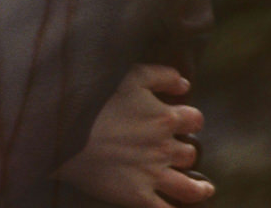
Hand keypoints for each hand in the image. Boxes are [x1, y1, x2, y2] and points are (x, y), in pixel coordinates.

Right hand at [54, 64, 212, 207]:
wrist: (66, 131)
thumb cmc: (96, 99)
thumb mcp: (130, 75)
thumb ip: (161, 76)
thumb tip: (184, 85)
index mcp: (164, 118)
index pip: (194, 120)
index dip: (189, 120)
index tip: (183, 121)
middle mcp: (164, 148)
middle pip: (189, 152)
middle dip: (185, 151)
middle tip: (177, 152)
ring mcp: (153, 175)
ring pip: (189, 188)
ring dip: (199, 189)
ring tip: (204, 189)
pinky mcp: (138, 197)